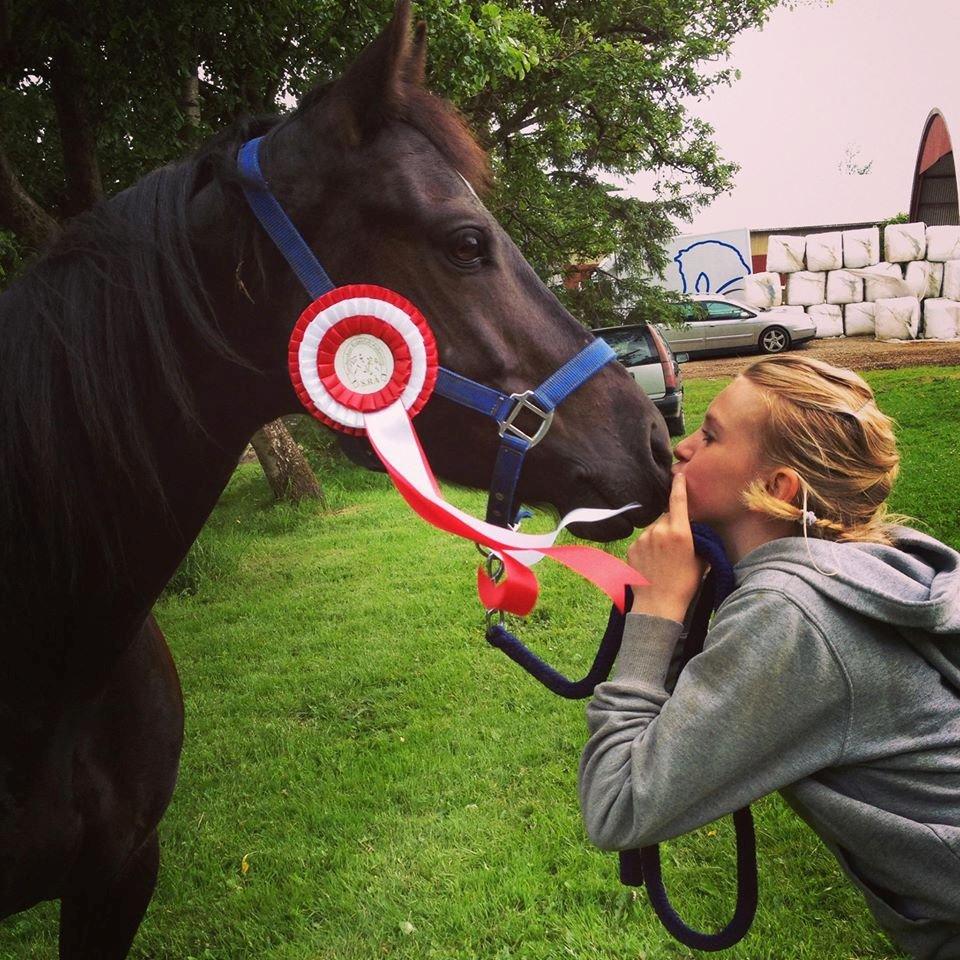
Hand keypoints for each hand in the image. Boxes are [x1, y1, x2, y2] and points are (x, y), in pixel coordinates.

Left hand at [625, 474, 706, 622]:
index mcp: (679, 532)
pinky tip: (652, 564)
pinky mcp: (631, 548)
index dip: (679, 486)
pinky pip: (642, 541)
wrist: (658, 605)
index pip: (678, 501)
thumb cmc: (685, 585)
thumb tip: (695, 531)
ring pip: (652, 530)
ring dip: (658, 537)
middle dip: (670, 526)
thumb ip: (698, 540)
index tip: (679, 475)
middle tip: (676, 547)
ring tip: (663, 560)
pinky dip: (647, 547)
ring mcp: (642, 539)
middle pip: (665, 518)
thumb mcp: (701, 560)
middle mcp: (659, 531)